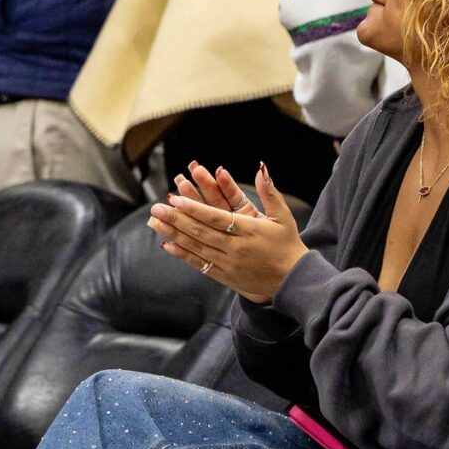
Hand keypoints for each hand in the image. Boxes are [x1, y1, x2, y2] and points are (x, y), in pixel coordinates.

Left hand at [149, 164, 305, 302]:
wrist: (293, 281)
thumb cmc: (288, 245)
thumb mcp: (282, 216)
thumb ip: (269, 191)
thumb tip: (261, 167)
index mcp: (248, 229)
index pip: (215, 216)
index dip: (194, 207)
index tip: (176, 198)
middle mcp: (235, 247)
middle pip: (200, 231)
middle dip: (176, 218)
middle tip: (156, 208)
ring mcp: (228, 264)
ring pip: (196, 247)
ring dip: (173, 234)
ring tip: (155, 223)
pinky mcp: (225, 276)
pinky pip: (200, 264)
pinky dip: (183, 255)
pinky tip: (168, 245)